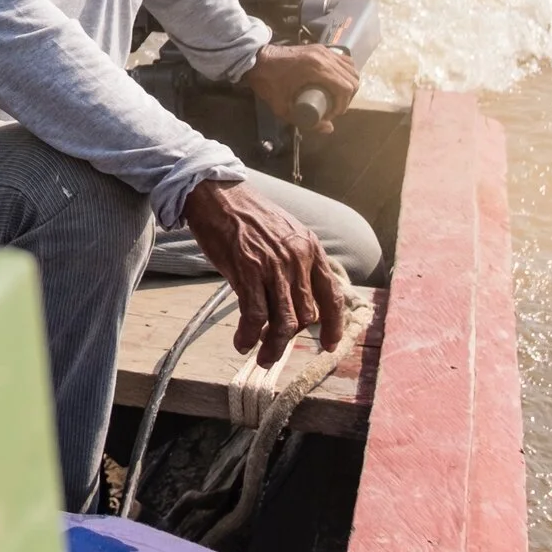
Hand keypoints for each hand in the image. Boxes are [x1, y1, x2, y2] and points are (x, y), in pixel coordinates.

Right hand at [181, 176, 344, 365]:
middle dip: (292, 338)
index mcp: (311, 249)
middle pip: (307, 315)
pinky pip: (254, 316)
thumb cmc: (246, 214)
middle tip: (276, 348)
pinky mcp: (247, 272)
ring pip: (284, 322)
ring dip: (274, 348)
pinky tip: (242, 342)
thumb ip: (294, 263)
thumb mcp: (284, 233)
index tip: (329, 345)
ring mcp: (273, 267)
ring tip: (262, 357)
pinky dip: (249, 335)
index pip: (333, 295)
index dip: (334, 326)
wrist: (217, 194)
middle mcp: (297, 259)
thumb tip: (294, 298)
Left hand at [242, 43, 358, 134]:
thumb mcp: (283, 107)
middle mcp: (324, 56)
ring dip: (348, 84)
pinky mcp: (321, 47)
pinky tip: (336, 83)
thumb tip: (329, 128)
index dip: (343, 105)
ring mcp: (324, 49)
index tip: (332, 114)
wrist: (255, 59)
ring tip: (335, 97)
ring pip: (350, 68)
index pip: (345, 87)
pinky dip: (344, 72)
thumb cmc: (267, 83)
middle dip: (347, 97)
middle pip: (351, 78)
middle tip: (334, 108)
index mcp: (316, 68)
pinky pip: (342, 59)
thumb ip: (306, 121)